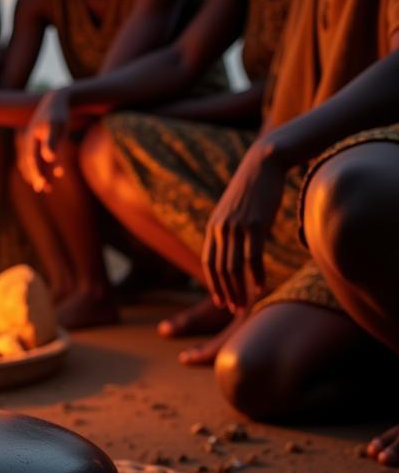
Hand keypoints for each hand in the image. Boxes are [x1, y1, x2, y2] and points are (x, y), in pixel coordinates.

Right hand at [20, 89, 71, 192]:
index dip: (36, 174)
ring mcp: (34, 141)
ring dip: (40, 174)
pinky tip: (58, 173)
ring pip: (34, 162)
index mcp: (31, 139)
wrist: (58, 98)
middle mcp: (29, 142)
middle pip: (31, 163)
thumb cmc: (59, 112)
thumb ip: (52, 141)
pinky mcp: (41, 141)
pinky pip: (40, 157)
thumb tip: (49, 158)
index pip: (32, 161)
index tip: (42, 186)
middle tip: (43, 190)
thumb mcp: (57, 125)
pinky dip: (46, 167)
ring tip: (48, 188)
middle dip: (37, 177)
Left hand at [202, 136, 286, 311]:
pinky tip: (260, 287)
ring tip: (245, 305)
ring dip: (239, 289)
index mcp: (213, 227)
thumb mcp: (234, 211)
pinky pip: (253, 257)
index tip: (220, 300)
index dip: (213, 284)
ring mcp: (237, 227)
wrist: (264, 163)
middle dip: (225, 292)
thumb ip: (229, 230)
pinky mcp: (256, 224)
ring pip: (233, 267)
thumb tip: (232, 250)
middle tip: (233, 309)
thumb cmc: (253, 190)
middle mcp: (221, 229)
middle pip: (219, 270)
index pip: (208, 263)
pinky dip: (256, 275)